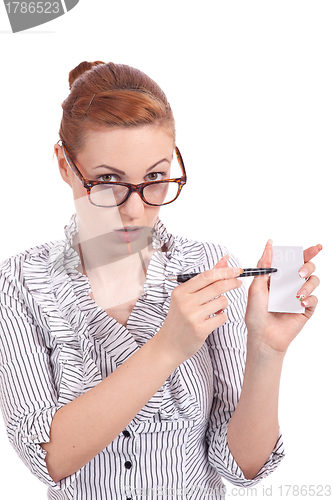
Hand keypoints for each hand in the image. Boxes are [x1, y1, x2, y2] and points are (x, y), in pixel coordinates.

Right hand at [157, 256, 241, 363]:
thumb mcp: (187, 296)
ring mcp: (192, 316)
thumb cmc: (180, 318)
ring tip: (216, 309)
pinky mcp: (200, 329)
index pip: (207, 275)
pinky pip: (222, 317)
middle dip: (232, 282)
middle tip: (238, 282)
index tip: (236, 270)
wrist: (168, 344)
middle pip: (217, 286)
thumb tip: (224, 260)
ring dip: (224, 304)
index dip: (225, 271)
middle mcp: (185, 301)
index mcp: (181, 291)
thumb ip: (206, 278)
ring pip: (222, 302)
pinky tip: (213, 319)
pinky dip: (222, 317)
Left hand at [245, 241, 321, 356]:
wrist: (262, 337)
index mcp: (279, 277)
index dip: (304, 251)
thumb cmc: (256, 313)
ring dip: (308, 284)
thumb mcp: (256, 288)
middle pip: (307, 266)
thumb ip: (264, 267)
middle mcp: (290, 284)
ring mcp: (299, 296)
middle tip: (300, 271)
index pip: (293, 260)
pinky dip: (309, 299)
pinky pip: (315, 299)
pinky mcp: (306, 309)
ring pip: (314, 280)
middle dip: (309, 263)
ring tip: (297, 293)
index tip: (314, 246)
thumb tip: (269, 247)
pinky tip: (301, 303)